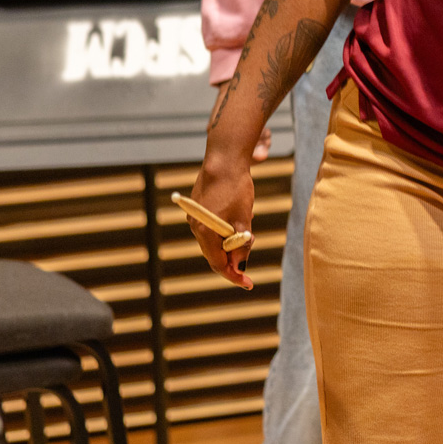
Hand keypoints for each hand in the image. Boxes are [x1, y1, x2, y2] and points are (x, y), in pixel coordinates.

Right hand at [187, 156, 255, 289]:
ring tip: (247, 238)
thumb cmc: (236, 188)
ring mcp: (194, 216)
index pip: (218, 264)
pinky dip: (224, 230)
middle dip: (232, 260)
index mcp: (205, 232)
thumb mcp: (244, 219)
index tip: (247, 284)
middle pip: (213, 253)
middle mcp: (195, 226)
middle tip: (248, 266)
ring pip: (213, 239)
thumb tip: (241, 266)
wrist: (224, 159)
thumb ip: (242, 244)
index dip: (234, 276)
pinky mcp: (196, 207)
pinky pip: (211, 226)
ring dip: (229, 243)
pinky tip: (238, 221)